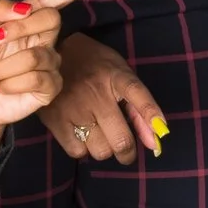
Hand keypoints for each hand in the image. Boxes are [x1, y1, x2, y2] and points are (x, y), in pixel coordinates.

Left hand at [0, 0, 127, 164]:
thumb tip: (25, 8)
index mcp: (30, 16)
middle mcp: (44, 37)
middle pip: (51, 18)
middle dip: (18, 28)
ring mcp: (50, 62)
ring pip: (36, 54)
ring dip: (3, 66)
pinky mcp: (50, 88)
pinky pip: (38, 79)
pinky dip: (11, 83)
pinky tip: (1, 87)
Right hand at [42, 31, 167, 163]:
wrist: (50, 54)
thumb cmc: (94, 67)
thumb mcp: (120, 75)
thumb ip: (139, 108)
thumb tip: (154, 144)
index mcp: (116, 77)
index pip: (137, 94)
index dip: (150, 115)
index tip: (157, 140)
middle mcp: (97, 93)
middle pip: (121, 140)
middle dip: (127, 152)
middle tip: (124, 149)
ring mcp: (74, 108)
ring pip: (100, 150)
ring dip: (104, 149)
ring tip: (98, 134)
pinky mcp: (55, 119)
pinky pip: (77, 151)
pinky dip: (83, 149)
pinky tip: (81, 135)